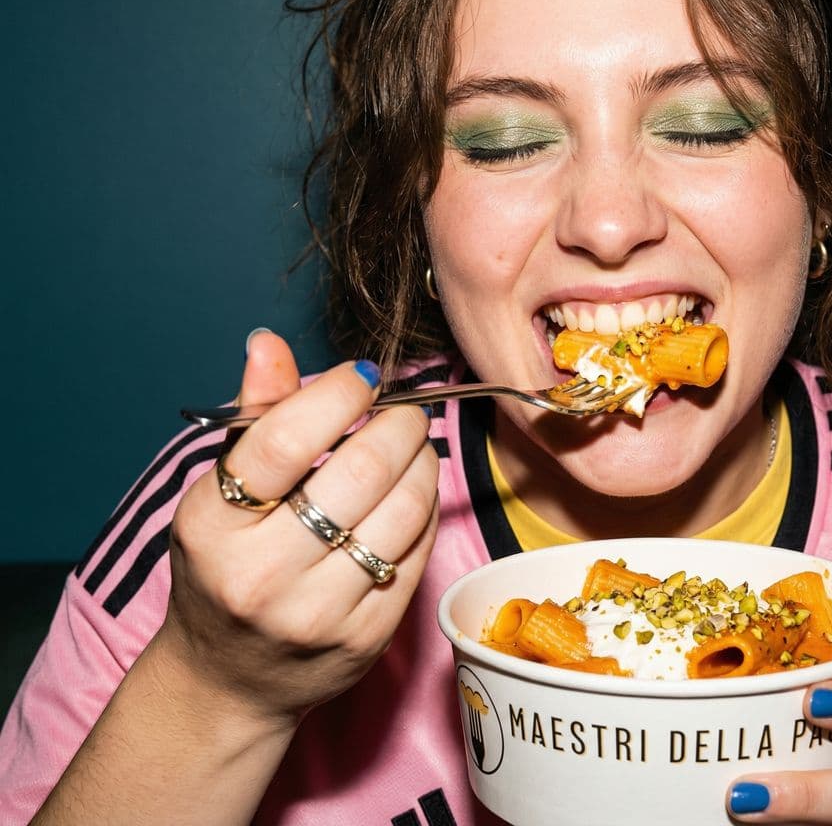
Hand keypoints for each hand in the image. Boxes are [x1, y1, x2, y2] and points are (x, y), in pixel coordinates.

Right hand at [155, 330, 438, 726]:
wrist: (230, 681)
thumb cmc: (224, 569)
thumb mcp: (217, 495)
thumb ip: (253, 418)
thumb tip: (269, 342)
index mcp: (214, 526)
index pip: (284, 439)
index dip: (337, 393)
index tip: (363, 377)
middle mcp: (262, 574)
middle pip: (359, 472)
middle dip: (399, 425)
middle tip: (406, 412)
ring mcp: (319, 613)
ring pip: (402, 511)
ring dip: (423, 464)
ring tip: (415, 450)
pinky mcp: (368, 638)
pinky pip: (418, 552)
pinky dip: (425, 511)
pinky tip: (413, 496)